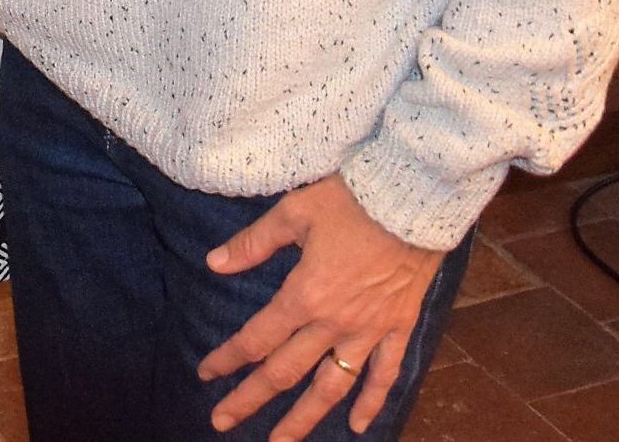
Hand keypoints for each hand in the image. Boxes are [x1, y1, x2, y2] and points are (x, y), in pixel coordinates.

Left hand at [196, 174, 443, 437]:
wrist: (413, 200)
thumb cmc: (351, 200)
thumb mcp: (294, 212)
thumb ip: (253, 243)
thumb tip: (214, 264)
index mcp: (304, 296)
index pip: (257, 338)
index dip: (228, 358)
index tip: (206, 373)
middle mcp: (334, 323)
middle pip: (286, 372)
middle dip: (251, 399)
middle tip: (222, 421)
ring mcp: (369, 331)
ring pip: (332, 386)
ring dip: (305, 418)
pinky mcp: (398, 327)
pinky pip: (385, 374)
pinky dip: (372, 402)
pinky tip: (358, 426)